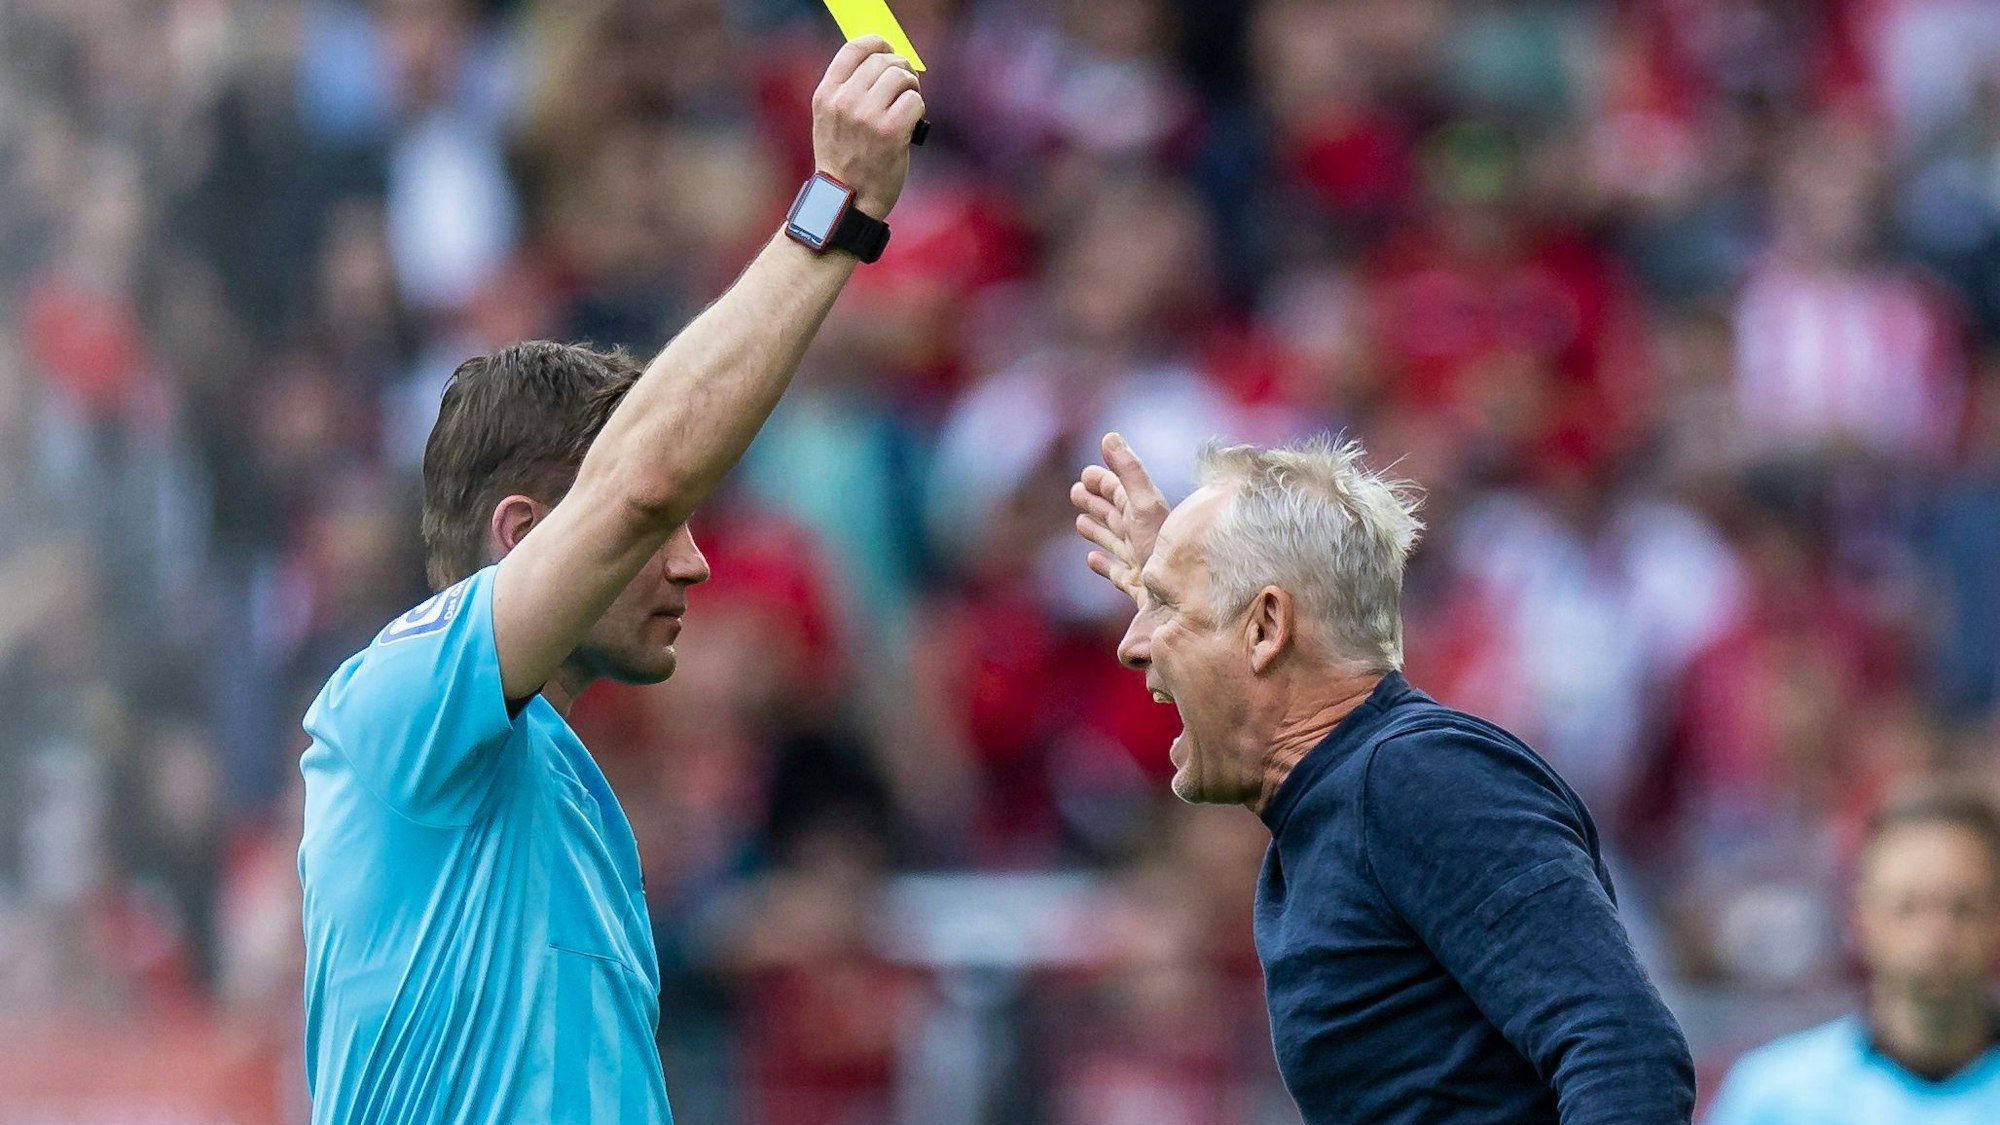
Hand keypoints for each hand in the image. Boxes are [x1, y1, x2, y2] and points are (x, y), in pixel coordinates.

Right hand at [812, 36, 924, 218]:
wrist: (849, 200)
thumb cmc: (845, 160)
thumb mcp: (831, 120)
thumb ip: (847, 89)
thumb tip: (883, 58)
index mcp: (826, 95)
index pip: (854, 48)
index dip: (878, 43)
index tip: (890, 50)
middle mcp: (844, 101)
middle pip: (883, 60)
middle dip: (900, 70)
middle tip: (905, 87)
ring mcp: (866, 116)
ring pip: (901, 77)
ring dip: (911, 89)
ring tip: (907, 106)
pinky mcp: (891, 131)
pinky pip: (914, 100)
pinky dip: (917, 110)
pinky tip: (910, 125)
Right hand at [1071, 432, 1169, 603]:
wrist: (1179, 606)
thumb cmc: (1163, 555)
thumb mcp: (1144, 505)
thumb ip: (1129, 472)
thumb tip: (1109, 436)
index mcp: (1146, 517)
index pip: (1122, 492)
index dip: (1105, 481)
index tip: (1086, 473)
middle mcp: (1144, 539)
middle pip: (1117, 515)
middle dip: (1097, 502)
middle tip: (1076, 491)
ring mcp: (1141, 564)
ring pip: (1115, 542)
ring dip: (1098, 529)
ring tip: (1080, 522)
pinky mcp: (1137, 590)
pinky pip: (1116, 573)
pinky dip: (1103, 563)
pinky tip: (1091, 559)